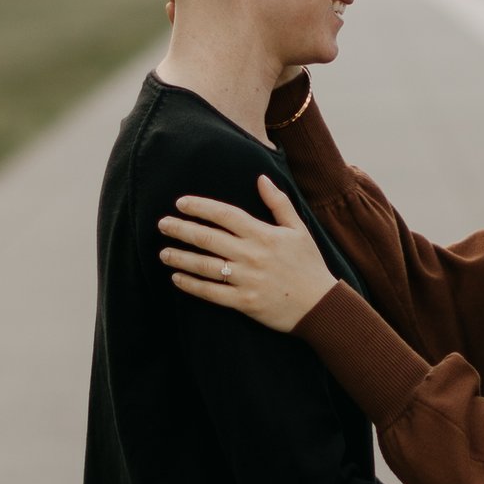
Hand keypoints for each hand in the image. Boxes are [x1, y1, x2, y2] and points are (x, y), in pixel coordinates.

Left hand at [161, 179, 335, 332]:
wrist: (321, 305)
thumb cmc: (309, 265)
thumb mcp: (298, 229)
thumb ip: (278, 203)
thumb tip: (261, 178)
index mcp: (263, 234)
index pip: (225, 214)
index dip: (200, 207)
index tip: (180, 203)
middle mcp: (252, 255)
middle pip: (208, 238)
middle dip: (181, 229)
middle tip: (162, 224)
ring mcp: (247, 280)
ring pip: (205, 266)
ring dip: (180, 258)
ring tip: (163, 252)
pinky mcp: (244, 303)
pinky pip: (211, 293)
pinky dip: (191, 285)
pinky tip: (177, 278)